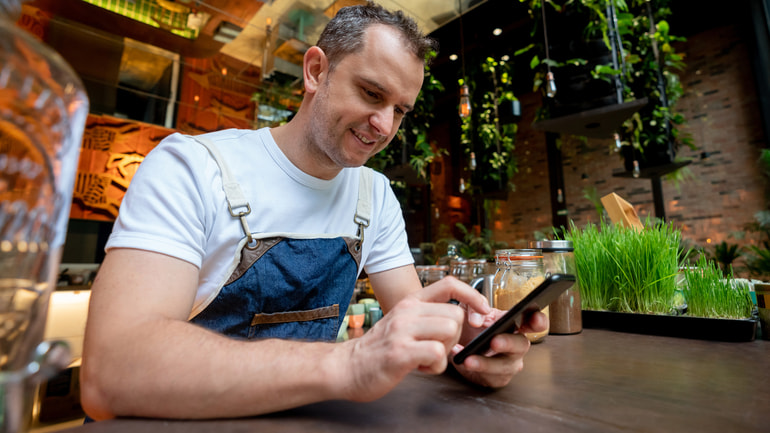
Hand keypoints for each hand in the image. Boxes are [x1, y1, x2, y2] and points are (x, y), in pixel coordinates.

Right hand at [341, 276, 491, 401]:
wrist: (346, 367)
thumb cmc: (378, 350)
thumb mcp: (402, 323)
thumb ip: (426, 317)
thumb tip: (461, 316)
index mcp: (410, 302)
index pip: (449, 284)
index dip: (472, 296)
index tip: (483, 312)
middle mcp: (407, 311)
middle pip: (456, 315)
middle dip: (453, 338)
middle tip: (434, 349)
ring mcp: (402, 330)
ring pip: (450, 331)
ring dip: (444, 352)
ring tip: (424, 358)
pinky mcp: (400, 352)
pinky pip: (437, 353)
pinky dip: (435, 366)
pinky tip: (420, 368)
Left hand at [450, 308, 547, 387]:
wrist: (455, 344)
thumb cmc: (468, 325)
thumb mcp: (468, 308)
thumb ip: (473, 306)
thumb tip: (477, 319)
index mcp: (514, 324)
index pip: (533, 321)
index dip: (539, 320)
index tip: (535, 318)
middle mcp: (516, 344)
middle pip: (522, 345)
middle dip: (508, 343)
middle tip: (494, 341)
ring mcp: (509, 363)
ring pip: (505, 366)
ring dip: (487, 363)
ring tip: (469, 359)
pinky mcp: (498, 378)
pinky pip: (491, 378)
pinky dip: (476, 371)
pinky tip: (463, 362)